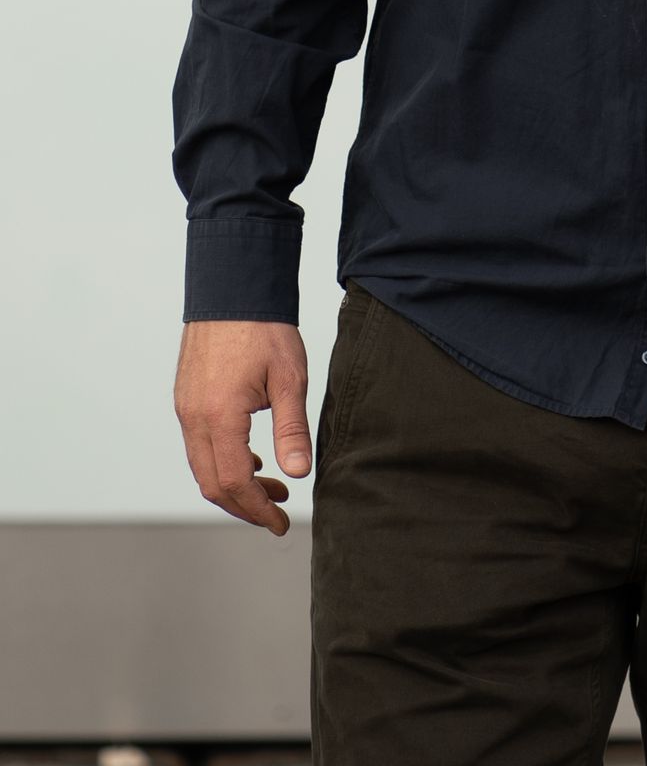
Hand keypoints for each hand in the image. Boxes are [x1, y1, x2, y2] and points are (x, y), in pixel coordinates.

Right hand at [174, 320, 311, 535]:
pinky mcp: (186, 397)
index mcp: (219, 416)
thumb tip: (299, 474)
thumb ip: (292, 429)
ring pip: (202, 466)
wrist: (234, 284)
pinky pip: (199, 444)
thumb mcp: (289, 378)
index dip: (257, 509)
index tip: (280, 522)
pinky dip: (222, 461)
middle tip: (277, 510)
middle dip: (244, 505)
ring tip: (271, 485)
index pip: (234, 483)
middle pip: (212, 483)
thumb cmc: (265, 327)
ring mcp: (185, 407)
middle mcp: (193, 417)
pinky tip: (252, 457)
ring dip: (233, 484)